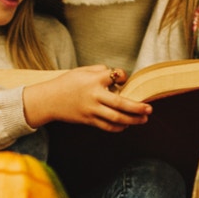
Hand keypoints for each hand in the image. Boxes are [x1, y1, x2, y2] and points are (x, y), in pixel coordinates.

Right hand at [22, 65, 150, 131]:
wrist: (49, 100)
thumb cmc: (66, 83)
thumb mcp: (82, 71)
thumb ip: (100, 71)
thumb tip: (117, 77)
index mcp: (93, 80)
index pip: (115, 77)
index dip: (123, 76)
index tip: (123, 78)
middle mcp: (94, 96)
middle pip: (120, 104)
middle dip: (137, 107)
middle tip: (150, 109)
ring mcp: (91, 110)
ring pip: (116, 118)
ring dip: (132, 120)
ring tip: (143, 119)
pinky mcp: (88, 120)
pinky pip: (107, 126)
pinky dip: (118, 127)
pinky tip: (126, 125)